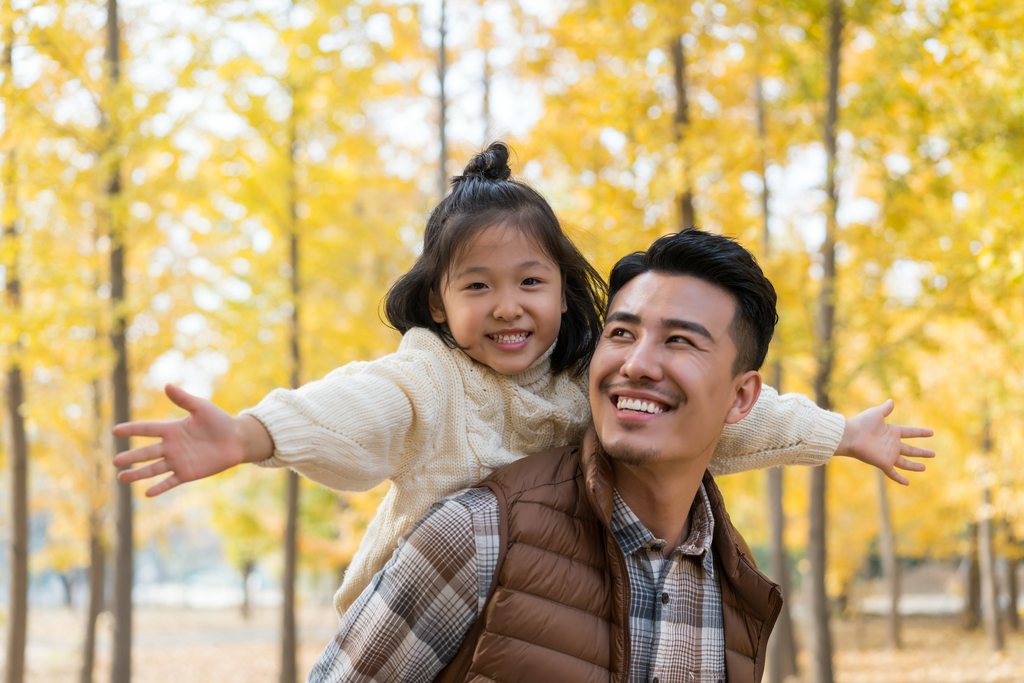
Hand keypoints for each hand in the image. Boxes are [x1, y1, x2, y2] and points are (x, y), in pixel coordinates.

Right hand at [112, 384, 252, 496]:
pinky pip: (170, 482)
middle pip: (146, 452)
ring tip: (121, 478)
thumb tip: (167, 385)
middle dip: (131, 457)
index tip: (115, 431)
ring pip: (153, 469)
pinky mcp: (187, 473)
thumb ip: (184, 399)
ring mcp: (177, 461)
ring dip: (138, 474)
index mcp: (171, 429)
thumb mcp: (201, 407)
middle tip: (116, 461)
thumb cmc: (219, 421)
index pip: (147, 429)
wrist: (236, 439)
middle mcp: (171, 446)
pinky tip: (147, 494)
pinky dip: (159, 488)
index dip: (131, 430)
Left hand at [837, 399, 934, 485]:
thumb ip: (885, 409)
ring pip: (904, 463)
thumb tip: (891, 400)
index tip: (931, 433)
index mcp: (892, 432)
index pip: (910, 432)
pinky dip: (900, 479)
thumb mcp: (876, 413)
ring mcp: (888, 455)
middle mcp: (892, 444)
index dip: (920, 432)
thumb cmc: (862, 423)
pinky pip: (893, 473)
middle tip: (933, 454)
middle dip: (921, 452)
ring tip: (924, 468)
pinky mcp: (883, 463)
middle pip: (910, 449)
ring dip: (914, 466)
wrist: (851, 435)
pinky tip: (907, 483)